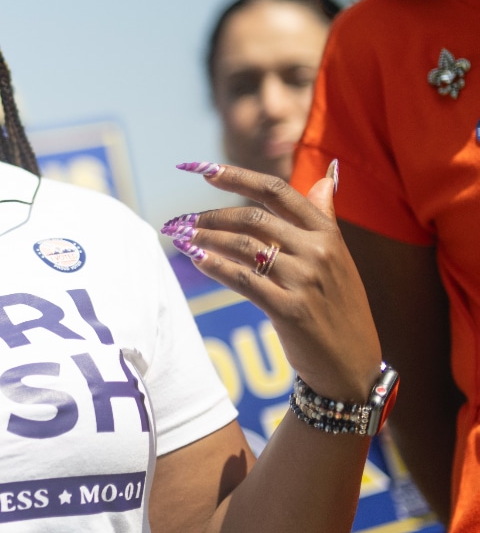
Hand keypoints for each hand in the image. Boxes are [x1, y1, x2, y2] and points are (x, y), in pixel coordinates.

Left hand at [165, 161, 382, 402]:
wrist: (352, 364)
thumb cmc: (339, 307)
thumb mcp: (339, 259)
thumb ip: (324, 218)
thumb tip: (324, 179)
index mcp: (328, 233)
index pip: (277, 191)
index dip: (236, 176)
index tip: (201, 168)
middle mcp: (318, 251)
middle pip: (251, 218)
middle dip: (208, 216)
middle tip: (179, 220)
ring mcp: (305, 280)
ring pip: (242, 246)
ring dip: (203, 239)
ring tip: (179, 238)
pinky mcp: (290, 309)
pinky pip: (242, 279)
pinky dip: (213, 266)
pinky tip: (194, 259)